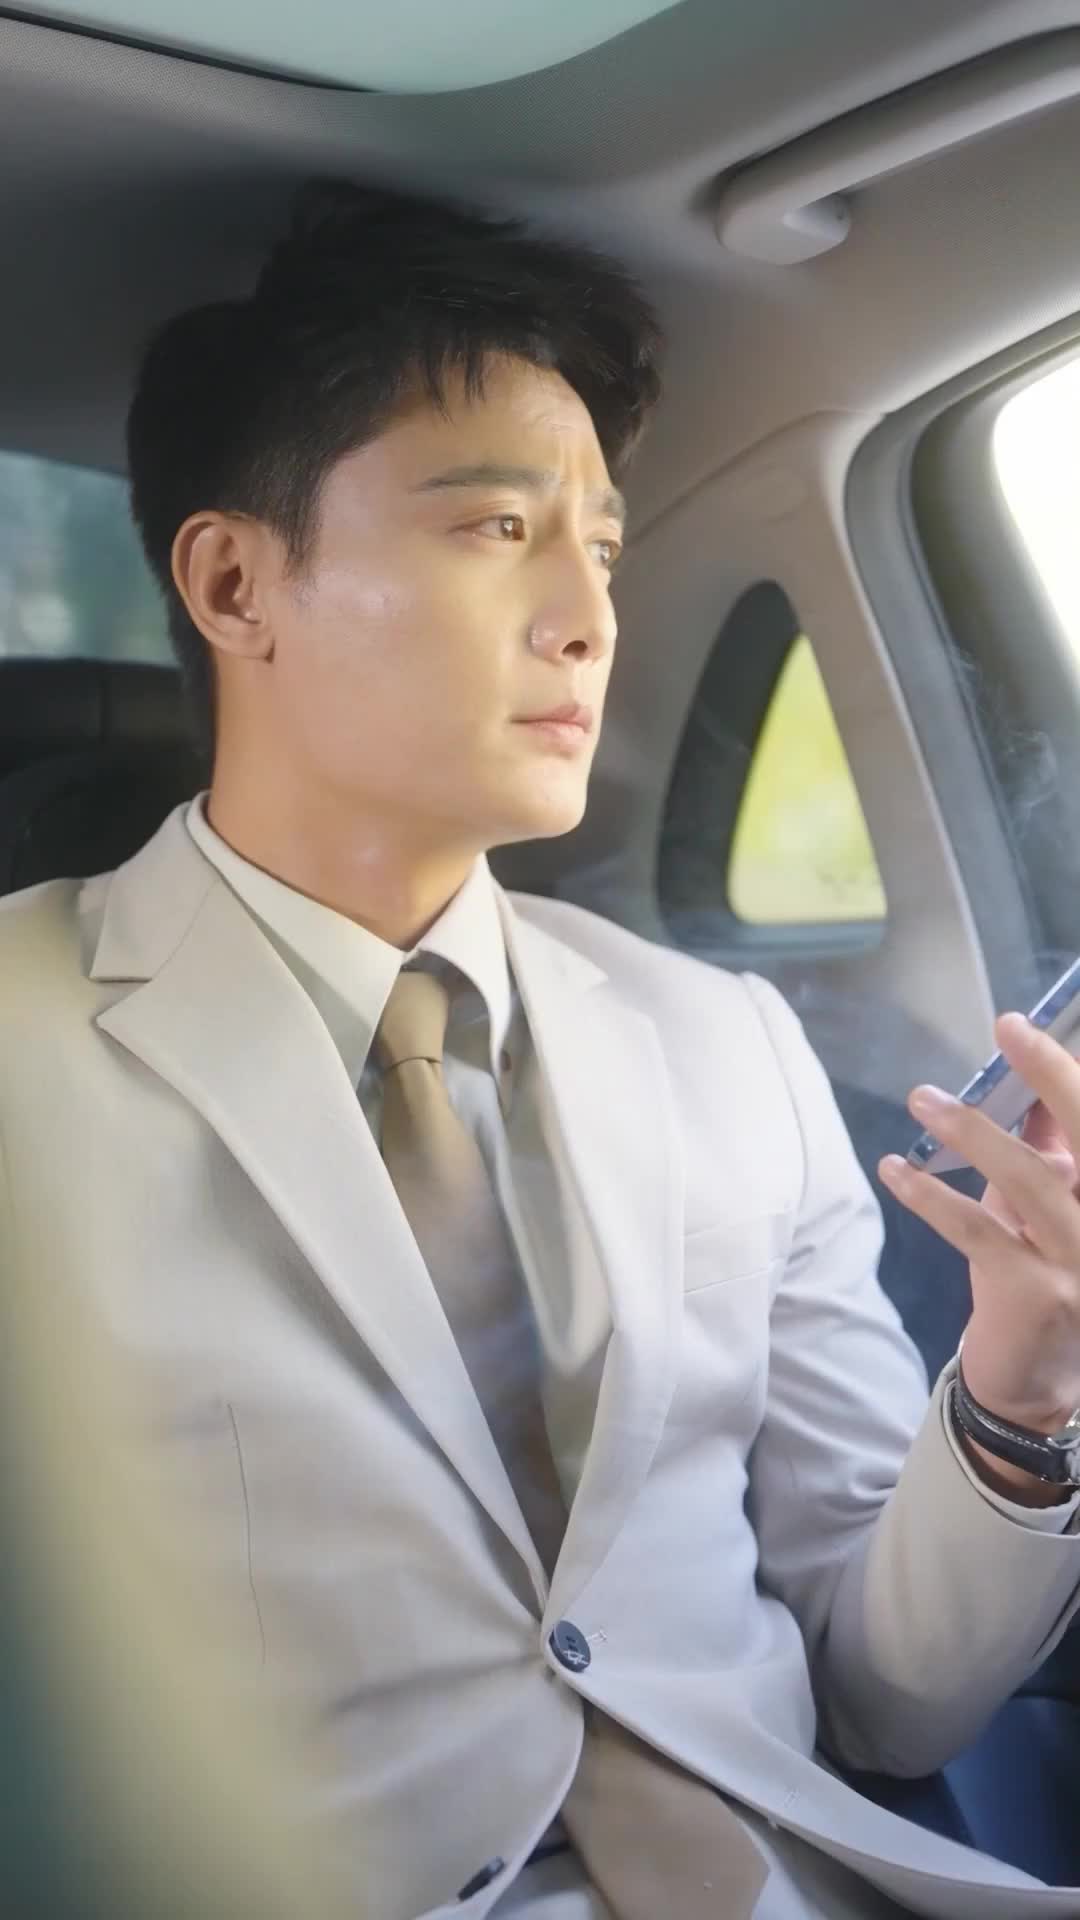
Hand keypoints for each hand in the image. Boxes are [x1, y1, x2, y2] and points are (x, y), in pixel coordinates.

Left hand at [879, 1014, 1079, 1503]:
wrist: (1038, 1384)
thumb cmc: (1045, 1275)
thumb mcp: (1053, 1208)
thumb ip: (1049, 1150)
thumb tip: (1026, 1084)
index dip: (1066, 1073)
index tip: (1022, 1027)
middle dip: (1052, 1078)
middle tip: (1008, 1031)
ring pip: (1029, 1181)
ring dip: (973, 1133)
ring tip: (923, 1100)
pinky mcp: (1036, 1296)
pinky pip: (977, 1231)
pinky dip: (932, 1195)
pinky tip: (897, 1170)